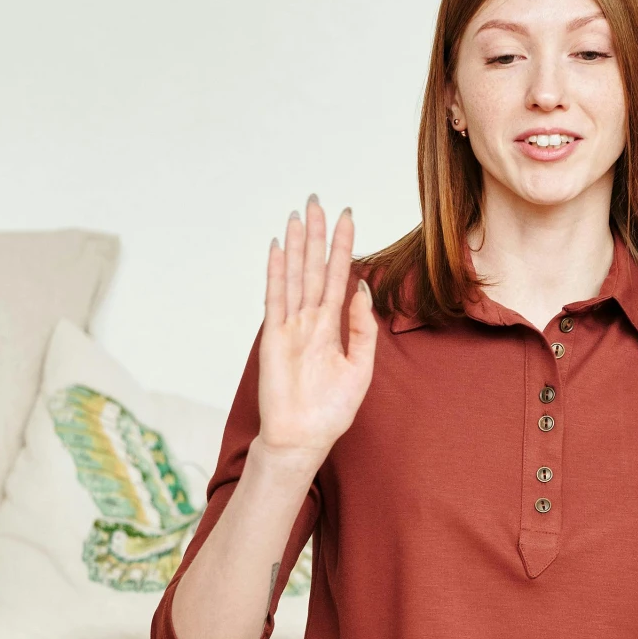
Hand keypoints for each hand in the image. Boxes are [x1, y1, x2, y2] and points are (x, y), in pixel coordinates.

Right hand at [256, 197, 375, 465]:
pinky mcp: (274, 338)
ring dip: (297, 245)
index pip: (338, 277)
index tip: (347, 218)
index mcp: (332, 327)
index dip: (342, 247)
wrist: (304, 438)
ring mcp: (291, 327)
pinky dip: (277, 273)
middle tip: (318, 200)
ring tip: (298, 214)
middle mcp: (310, 321)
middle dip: (317, 235)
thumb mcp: (360, 368)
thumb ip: (362, 329)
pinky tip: (278, 249)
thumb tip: (363, 289)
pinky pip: (276, 299)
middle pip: (314, 268)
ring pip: (295, 276)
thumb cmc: (330, 410)